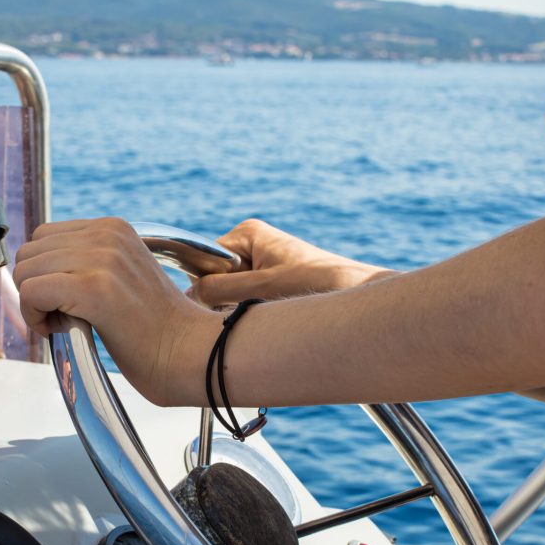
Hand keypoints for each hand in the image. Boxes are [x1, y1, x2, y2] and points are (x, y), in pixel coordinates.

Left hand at [14, 217, 215, 405]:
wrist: (191, 354)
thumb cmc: (158, 332)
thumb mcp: (123, 278)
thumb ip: (88, 265)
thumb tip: (36, 274)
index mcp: (114, 228)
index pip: (44, 237)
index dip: (44, 274)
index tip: (66, 303)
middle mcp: (107, 235)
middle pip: (29, 252)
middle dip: (36, 289)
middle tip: (63, 317)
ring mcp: (102, 258)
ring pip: (25, 272)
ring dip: (35, 305)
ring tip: (67, 324)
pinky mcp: (94, 288)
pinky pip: (31, 293)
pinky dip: (35, 317)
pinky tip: (62, 330)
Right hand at [188, 219, 395, 305]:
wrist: (355, 291)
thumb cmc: (314, 283)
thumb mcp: (260, 288)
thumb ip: (218, 289)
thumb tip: (189, 296)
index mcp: (246, 233)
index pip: (204, 260)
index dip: (210, 284)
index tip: (233, 298)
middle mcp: (251, 244)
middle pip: (215, 278)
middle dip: (227, 298)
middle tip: (255, 307)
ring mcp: (261, 263)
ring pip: (229, 292)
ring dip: (241, 307)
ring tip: (269, 308)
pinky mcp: (270, 281)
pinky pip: (245, 299)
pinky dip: (253, 310)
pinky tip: (273, 312)